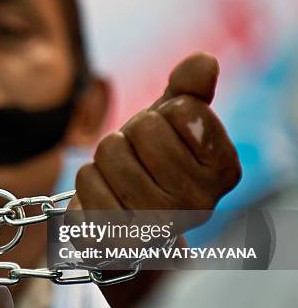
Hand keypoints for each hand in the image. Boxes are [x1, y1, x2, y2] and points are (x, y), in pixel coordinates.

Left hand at [69, 53, 240, 307]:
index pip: (184, 110)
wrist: (127, 208)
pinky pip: (84, 186)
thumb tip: (202, 62)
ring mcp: (156, 230)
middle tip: (137, 155)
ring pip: (108, 154)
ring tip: (120, 175)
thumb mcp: (174, 118)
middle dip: (131, 133)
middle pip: (142, 130)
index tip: (168, 134)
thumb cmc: (153, 156)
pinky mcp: (115, 244)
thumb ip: (190, 88)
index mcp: (223, 172)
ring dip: (106, 158)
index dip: (165, 113)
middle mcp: (197, 207)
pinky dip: (87, 183)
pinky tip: (104, 196)